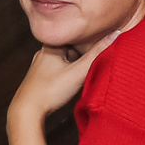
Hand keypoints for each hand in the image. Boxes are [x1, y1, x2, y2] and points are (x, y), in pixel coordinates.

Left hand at [6, 28, 122, 141]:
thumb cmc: (51, 91)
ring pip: (66, 59)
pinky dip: (70, 72)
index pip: (75, 34)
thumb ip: (97, 53)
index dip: (91, 37)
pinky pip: (60, 69)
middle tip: (100, 57)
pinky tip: (75, 81)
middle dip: (85, 52)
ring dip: (78, 64)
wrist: (26, 111)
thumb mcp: (78, 71)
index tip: (105, 38)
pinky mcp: (41, 78)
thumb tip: (117, 33)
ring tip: (88, 71)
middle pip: (71, 47)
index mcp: (51, 46)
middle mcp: (43, 53)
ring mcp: (41, 66)